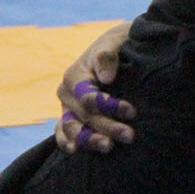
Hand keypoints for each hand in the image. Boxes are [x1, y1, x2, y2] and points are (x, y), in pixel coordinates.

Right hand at [56, 21, 135, 153]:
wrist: (116, 46)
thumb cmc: (118, 44)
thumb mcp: (115, 41)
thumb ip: (107, 56)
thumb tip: (106, 77)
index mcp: (75, 75)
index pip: (88, 98)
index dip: (109, 106)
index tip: (132, 111)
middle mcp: (67, 92)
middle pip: (84, 116)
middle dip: (107, 127)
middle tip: (130, 136)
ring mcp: (66, 106)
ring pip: (72, 128)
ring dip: (89, 140)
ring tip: (109, 148)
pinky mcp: (70, 116)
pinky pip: (62, 133)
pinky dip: (66, 143)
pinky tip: (76, 152)